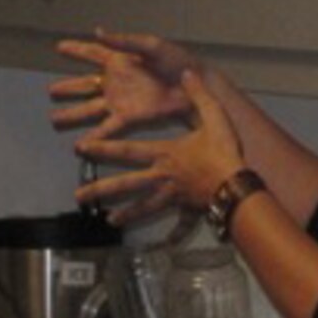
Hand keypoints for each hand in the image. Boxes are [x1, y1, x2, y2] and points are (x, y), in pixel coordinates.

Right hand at [49, 29, 200, 143]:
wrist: (194, 87)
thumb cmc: (177, 62)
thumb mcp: (150, 46)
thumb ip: (124, 40)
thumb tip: (98, 31)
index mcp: (120, 60)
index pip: (92, 53)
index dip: (76, 50)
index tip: (59, 47)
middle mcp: (115, 81)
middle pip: (85, 85)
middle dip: (68, 88)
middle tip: (51, 91)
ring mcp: (120, 101)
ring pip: (89, 109)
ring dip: (73, 114)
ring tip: (55, 118)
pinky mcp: (129, 117)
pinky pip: (107, 127)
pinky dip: (95, 136)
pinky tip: (81, 144)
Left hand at [74, 71, 244, 225]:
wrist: (238, 185)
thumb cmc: (223, 151)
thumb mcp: (213, 116)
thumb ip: (198, 94)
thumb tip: (186, 73)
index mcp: (165, 154)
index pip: (127, 150)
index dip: (103, 147)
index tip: (81, 149)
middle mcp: (162, 177)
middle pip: (126, 184)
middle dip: (101, 190)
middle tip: (80, 196)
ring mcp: (173, 196)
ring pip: (144, 206)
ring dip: (127, 214)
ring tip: (109, 221)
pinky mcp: (189, 210)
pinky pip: (180, 224)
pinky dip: (174, 235)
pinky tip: (166, 245)